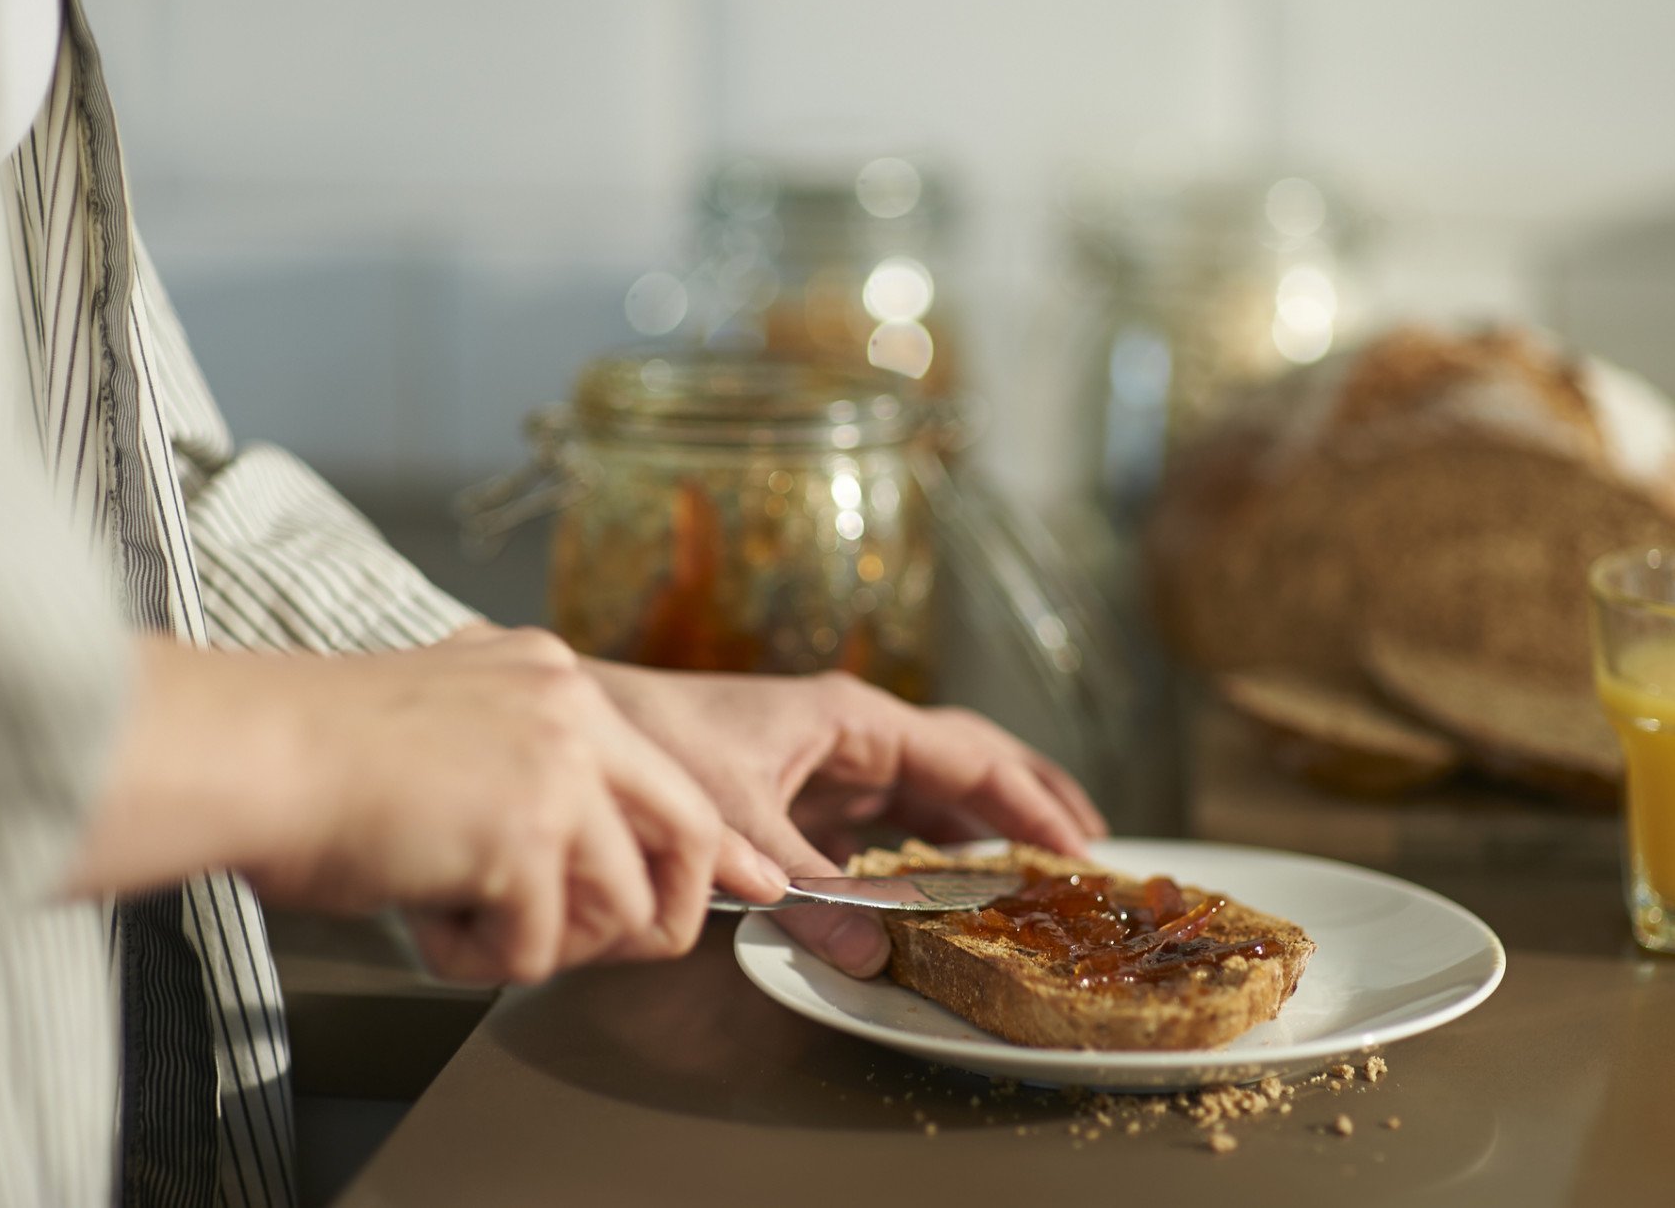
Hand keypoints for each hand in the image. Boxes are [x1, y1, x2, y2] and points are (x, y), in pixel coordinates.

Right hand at [71, 628, 787, 983]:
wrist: (245, 751)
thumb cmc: (310, 753)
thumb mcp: (443, 718)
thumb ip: (517, 761)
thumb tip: (561, 852)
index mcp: (552, 677)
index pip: (661, 772)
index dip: (693, 850)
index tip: (727, 890)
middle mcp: (571, 711)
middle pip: (691, 832)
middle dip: (666, 912)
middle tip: (614, 945)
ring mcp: (556, 769)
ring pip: (622, 903)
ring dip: (547, 943)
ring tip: (467, 923)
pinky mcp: (524, 834)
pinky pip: (541, 947)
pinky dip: (484, 960)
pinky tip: (429, 924)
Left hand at [583, 661, 1108, 976]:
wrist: (588, 722)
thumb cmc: (658, 744)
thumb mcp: (740, 824)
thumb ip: (812, 892)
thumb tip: (877, 956)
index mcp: (854, 718)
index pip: (968, 758)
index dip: (1027, 804)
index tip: (1076, 848)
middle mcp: (854, 731)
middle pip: (967, 758)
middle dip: (1029, 798)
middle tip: (1086, 848)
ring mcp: (832, 758)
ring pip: (932, 785)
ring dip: (985, 820)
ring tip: (1040, 859)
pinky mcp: (806, 788)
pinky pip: (889, 813)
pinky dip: (928, 842)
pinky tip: (948, 878)